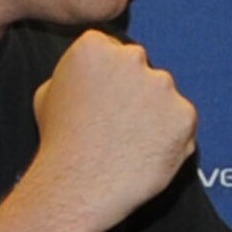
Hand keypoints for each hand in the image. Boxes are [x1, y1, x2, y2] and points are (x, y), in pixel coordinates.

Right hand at [29, 31, 196, 231]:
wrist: (79, 186)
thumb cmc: (60, 144)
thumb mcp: (47, 95)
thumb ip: (75, 76)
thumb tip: (88, 77)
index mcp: (94, 46)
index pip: (113, 52)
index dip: (110, 81)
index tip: (105, 103)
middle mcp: (132, 57)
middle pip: (142, 70)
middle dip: (136, 94)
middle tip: (120, 127)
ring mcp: (161, 85)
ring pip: (165, 97)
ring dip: (156, 115)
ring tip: (132, 145)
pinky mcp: (184, 114)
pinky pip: (184, 124)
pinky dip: (173, 139)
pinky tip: (148, 154)